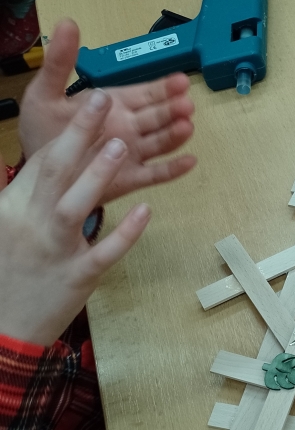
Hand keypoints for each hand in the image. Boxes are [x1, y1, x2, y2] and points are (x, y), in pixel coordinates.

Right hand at [0, 91, 151, 345]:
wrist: (3, 330)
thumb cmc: (7, 275)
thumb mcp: (5, 228)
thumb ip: (22, 197)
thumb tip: (41, 171)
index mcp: (11, 208)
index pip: (40, 163)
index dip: (65, 132)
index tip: (89, 102)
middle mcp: (30, 224)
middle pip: (55, 171)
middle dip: (79, 133)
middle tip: (102, 99)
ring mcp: (54, 250)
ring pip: (75, 205)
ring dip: (98, 173)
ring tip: (122, 143)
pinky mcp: (76, 277)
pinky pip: (104, 251)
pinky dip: (125, 231)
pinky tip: (146, 210)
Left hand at [19, 19, 195, 201]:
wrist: (37, 171)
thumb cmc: (42, 131)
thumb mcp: (45, 94)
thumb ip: (60, 63)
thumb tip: (67, 23)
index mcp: (114, 104)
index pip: (145, 93)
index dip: (163, 87)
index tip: (180, 80)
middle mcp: (128, 127)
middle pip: (158, 116)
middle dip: (173, 109)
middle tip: (186, 103)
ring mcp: (131, 152)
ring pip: (160, 142)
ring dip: (175, 135)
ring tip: (187, 127)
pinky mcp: (130, 177)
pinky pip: (155, 174)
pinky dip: (173, 169)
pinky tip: (190, 162)